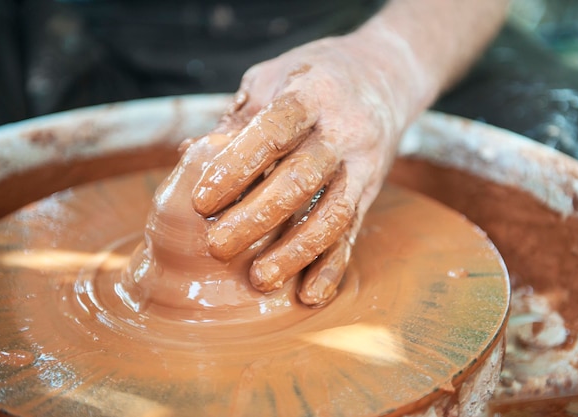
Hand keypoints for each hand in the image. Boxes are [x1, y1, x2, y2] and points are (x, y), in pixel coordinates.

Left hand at [191, 34, 413, 306]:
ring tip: (258, 279)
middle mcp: (343, 130)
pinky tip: (309, 295)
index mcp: (312, 94)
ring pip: (332, 214)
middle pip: (301, 179)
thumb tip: (190, 155)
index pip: (273, 130)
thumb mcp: (274, 78)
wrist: (386, 73)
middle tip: (217, 246)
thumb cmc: (316, 76)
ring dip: (295, 252)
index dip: (237, 165)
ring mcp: (363, 164)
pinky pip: (353, 232)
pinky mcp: (371, 190)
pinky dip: (333, 267)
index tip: (201, 200)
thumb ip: (238, 118)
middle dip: (257, 217)